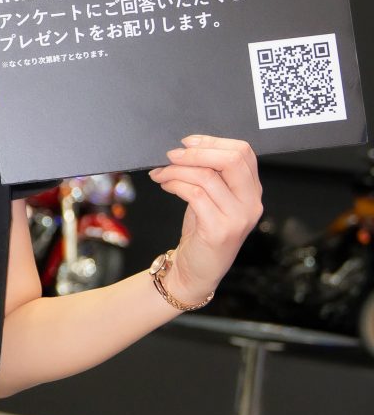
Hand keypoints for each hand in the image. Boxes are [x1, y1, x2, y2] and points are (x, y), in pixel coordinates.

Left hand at [146, 134, 263, 304]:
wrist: (196, 272)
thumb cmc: (201, 233)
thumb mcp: (212, 199)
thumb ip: (211, 174)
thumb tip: (186, 147)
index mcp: (252, 191)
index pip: (243, 152)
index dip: (213, 141)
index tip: (187, 142)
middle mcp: (251, 203)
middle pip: (232, 159)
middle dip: (197, 152)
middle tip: (172, 155)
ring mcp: (238, 218)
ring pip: (207, 176)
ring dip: (177, 170)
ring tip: (161, 173)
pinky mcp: (219, 230)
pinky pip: (195, 194)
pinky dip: (175, 184)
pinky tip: (165, 185)